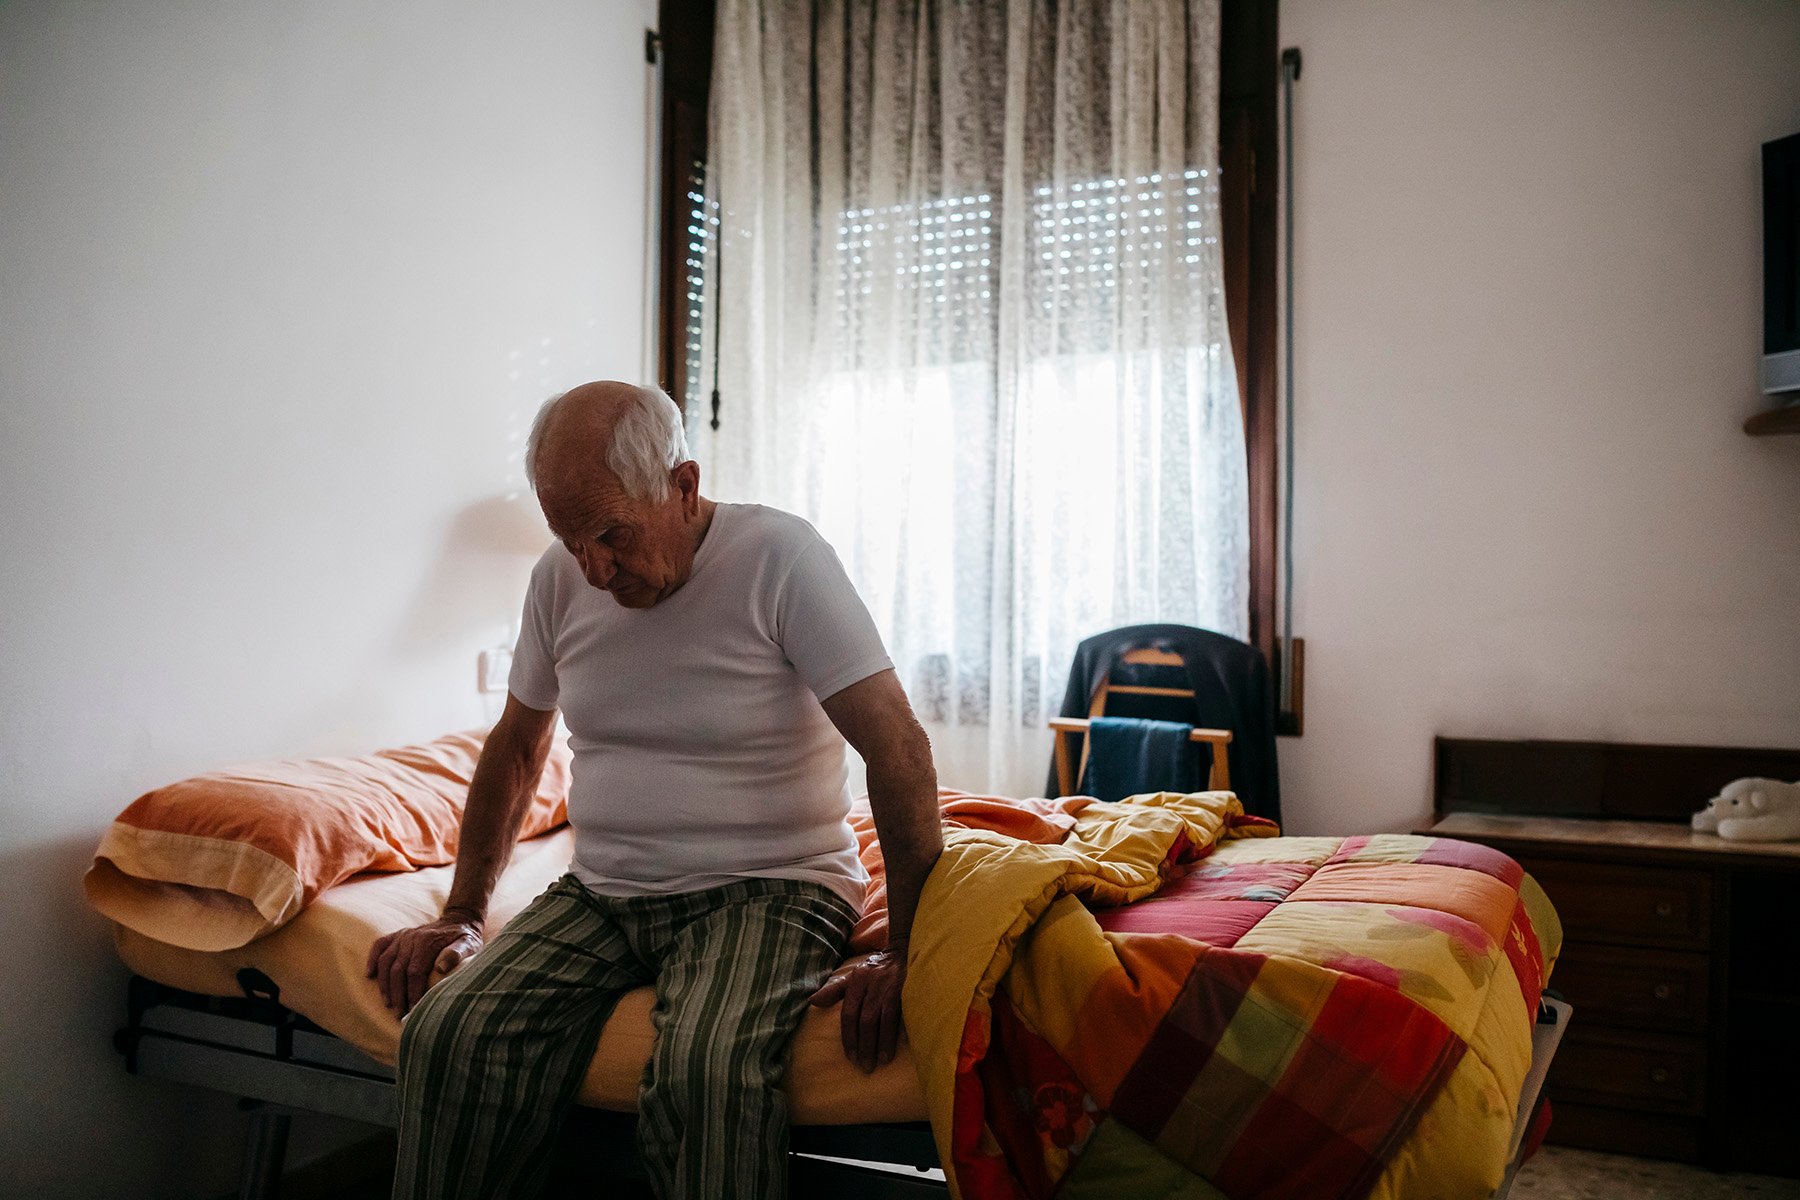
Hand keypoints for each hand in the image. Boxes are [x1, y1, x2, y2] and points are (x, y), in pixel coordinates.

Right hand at [366, 914, 482, 1016]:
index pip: (415, 971)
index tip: (413, 1009)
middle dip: (397, 994)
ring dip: (385, 984)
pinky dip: (372, 959)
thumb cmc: (464, 937)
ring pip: (386, 961)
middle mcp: (411, 937)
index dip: (412, 992)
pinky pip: (379, 945)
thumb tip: (440, 968)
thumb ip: (457, 953)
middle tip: (399, 1013)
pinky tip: (370, 975)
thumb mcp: (469, 944)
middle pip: (397, 969)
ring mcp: (403, 936)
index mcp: (427, 941)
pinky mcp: (397, 935)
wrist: (459, 919)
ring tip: (388, 1003)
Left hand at [810, 948, 905, 1073]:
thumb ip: (834, 990)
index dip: (849, 1037)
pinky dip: (896, 1033)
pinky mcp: (906, 991)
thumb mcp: (852, 976)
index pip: (849, 1013)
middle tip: (865, 1066)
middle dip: (864, 1044)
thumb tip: (813, 1001)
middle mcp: (872, 984)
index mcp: (856, 981)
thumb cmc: (875, 969)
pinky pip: (899, 1015)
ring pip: (882, 1019)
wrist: (903, 952)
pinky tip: (896, 1047)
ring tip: (880, 1061)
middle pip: (865, 1019)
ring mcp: (890, 987)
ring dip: (881, 1043)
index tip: (850, 1057)